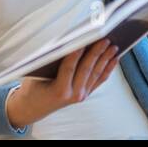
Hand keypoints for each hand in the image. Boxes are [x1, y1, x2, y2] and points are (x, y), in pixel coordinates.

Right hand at [5, 39, 120, 129]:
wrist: (33, 107)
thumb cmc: (33, 88)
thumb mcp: (37, 73)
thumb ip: (51, 59)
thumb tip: (68, 41)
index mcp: (59, 90)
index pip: (69, 68)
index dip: (76, 53)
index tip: (83, 39)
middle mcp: (73, 95)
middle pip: (86, 70)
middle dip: (97, 53)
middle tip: (105, 39)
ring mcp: (81, 96)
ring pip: (95, 74)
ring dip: (106, 59)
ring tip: (113, 47)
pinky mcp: (85, 95)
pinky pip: (99, 80)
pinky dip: (107, 69)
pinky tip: (114, 60)